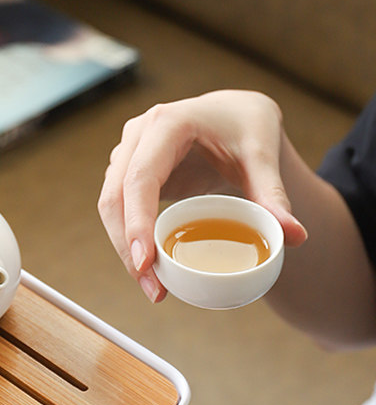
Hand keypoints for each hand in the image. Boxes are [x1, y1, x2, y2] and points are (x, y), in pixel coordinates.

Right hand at [97, 90, 307, 301]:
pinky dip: (130, 242)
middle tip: (153, 289)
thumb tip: (294, 236)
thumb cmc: (245, 126)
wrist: (233, 115)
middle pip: (114, 199)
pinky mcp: (125, 173)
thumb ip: (274, 195)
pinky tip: (150, 269)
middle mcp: (137, 136)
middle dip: (128, 249)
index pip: (140, 178)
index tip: (145, 263)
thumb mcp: (263, 154)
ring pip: (110, 208)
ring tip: (153, 287)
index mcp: (167, 123)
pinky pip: (118, 211)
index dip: (137, 223)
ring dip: (125, 251)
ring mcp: (126, 155)